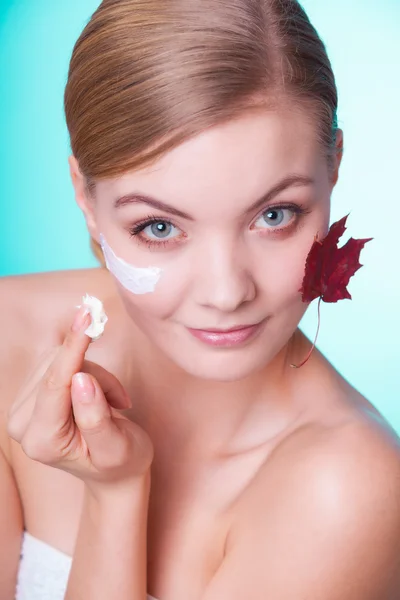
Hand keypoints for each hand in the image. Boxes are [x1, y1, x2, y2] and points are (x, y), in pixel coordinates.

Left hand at [7, 306, 153, 495]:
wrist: (114, 472)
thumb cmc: (121, 461)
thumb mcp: (117, 446)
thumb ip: (96, 417)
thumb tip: (81, 378)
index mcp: (41, 441)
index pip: (54, 384)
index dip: (73, 349)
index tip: (86, 318)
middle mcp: (21, 426)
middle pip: (58, 368)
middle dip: (96, 374)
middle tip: (119, 399)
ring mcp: (21, 410)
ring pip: (57, 360)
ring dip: (93, 373)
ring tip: (109, 401)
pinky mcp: (29, 395)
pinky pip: (56, 360)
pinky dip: (84, 370)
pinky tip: (96, 394)